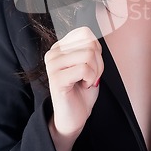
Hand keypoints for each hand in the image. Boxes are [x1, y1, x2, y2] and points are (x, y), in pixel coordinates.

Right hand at [45, 27, 103, 150]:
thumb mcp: (90, 64)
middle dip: (98, 63)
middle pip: (89, 44)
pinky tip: (83, 86)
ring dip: (95, 72)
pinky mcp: (56, 78)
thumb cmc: (82, 91)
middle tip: (90, 77)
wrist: (75, 117)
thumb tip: (95, 36)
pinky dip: (91, 79)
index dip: (96, 49)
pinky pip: (84, 69)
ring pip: (88, 55)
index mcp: (60, 47)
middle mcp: (53, 53)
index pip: (85, 33)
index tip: (91, 65)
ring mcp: (52, 65)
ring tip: (86, 82)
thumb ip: (90, 48)